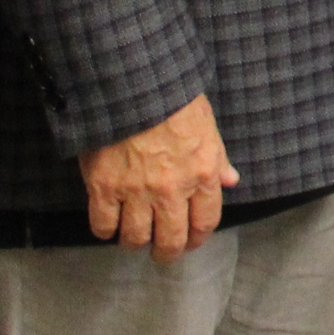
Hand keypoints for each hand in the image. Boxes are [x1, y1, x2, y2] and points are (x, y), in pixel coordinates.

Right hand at [81, 94, 239, 259]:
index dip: (197, 238)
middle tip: (161, 253)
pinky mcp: (103, 187)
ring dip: (135, 243)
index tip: (190, 241)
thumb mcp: (206, 123)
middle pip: (170, 240)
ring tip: (133, 239)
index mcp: (202, 173)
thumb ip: (218, 157)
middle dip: (167, 253)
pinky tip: (109, 224)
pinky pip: (102, 225)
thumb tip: (230, 180)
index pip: (205, 222)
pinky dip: (105, 230)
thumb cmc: (173, 97)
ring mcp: (136, 191)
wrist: (132, 81)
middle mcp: (172, 189)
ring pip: (135, 238)